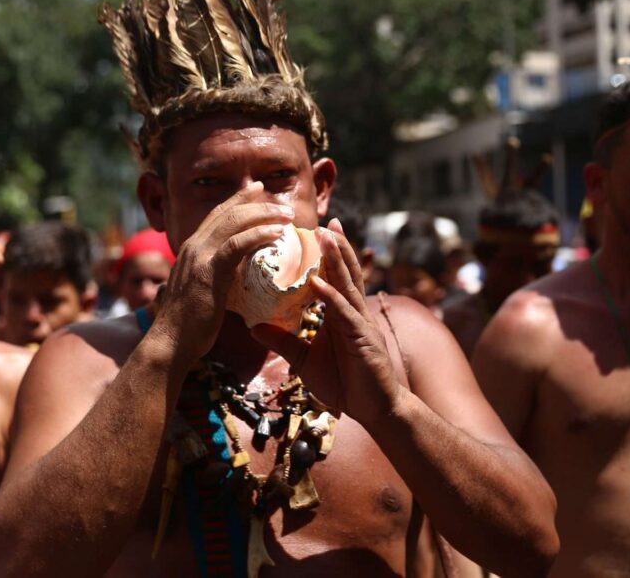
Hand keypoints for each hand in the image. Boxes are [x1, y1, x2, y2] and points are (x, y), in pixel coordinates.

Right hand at [152, 182, 293, 363]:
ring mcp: (199, 257)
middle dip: (254, 201)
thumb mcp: (204, 292)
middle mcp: (193, 246)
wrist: (171, 344)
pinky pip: (236, 245)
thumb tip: (239, 276)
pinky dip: (258, 235)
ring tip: (286, 215)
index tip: (257, 190)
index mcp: (191, 249)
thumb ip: (218, 277)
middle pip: (227, 212)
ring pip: (233, 222)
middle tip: (278, 199)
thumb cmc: (190, 326)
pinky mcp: (209, 272)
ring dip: (263, 214)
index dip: (238, 200)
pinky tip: (276, 233)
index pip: (217, 215)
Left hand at [252, 219, 403, 427]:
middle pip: (345, 272)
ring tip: (325, 236)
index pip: (335, 278)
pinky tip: (320, 283)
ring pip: (347, 284)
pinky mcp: (363, 338)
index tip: (317, 231)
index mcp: (341, 314)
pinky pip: (344, 313)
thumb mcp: (304, 360)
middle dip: (336, 246)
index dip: (326, 255)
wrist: (374, 410)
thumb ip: (283, 341)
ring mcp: (360, 323)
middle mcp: (354, 312)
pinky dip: (332, 297)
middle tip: (328, 220)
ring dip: (336, 259)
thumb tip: (254, 326)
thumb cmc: (344, 384)